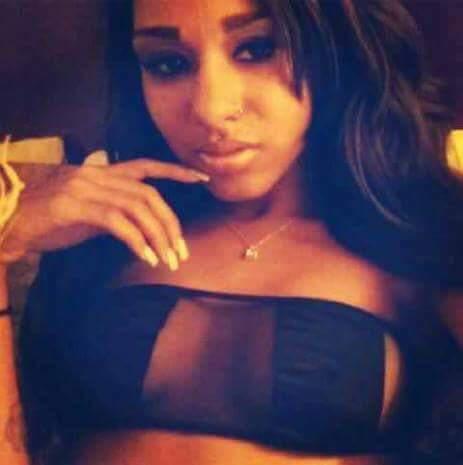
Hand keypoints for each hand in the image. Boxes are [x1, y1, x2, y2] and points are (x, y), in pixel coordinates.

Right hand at [0, 159, 209, 268]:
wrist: (6, 219)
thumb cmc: (45, 219)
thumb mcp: (85, 212)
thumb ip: (114, 212)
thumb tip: (142, 227)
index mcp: (101, 173)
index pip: (147, 166)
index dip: (176, 171)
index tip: (202, 178)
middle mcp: (97, 175)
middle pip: (149, 195)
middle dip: (171, 224)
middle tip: (181, 252)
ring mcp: (85, 188)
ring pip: (138, 208)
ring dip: (158, 237)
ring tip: (168, 261)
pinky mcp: (74, 207)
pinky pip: (117, 222)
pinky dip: (137, 240)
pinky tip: (146, 258)